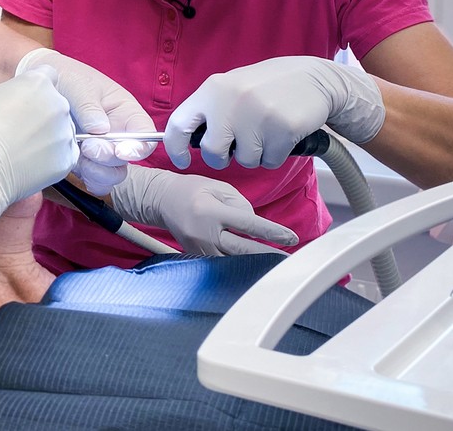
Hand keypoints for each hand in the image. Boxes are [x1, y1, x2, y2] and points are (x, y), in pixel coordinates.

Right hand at [0, 66, 76, 253]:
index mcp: (37, 82)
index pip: (46, 75)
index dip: (34, 86)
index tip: (23, 98)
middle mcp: (57, 104)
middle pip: (55, 104)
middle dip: (41, 112)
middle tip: (18, 127)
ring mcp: (64, 133)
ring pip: (61, 130)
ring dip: (47, 136)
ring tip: (23, 149)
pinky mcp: (66, 159)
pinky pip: (63, 155)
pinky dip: (51, 158)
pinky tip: (31, 163)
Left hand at [17, 48, 155, 194]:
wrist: (42, 86)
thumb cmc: (67, 78)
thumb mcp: (79, 85)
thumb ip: (90, 106)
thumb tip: (101, 129)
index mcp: (125, 112)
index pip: (145, 134)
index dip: (139, 147)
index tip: (121, 151)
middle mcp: (118, 134)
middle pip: (127, 159)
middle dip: (109, 158)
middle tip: (88, 147)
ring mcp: (102, 150)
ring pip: (112, 174)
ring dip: (98, 172)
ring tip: (79, 156)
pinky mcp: (86, 161)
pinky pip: (95, 180)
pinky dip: (88, 179)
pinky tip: (74, 165)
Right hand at [110, 165, 297, 255]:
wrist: (161, 200)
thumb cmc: (192, 190)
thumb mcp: (218, 187)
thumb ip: (240, 204)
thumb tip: (254, 225)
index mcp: (211, 212)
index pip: (248, 224)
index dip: (272, 232)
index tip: (290, 237)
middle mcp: (205, 233)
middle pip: (243, 249)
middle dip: (268, 254)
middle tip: (288, 259)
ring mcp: (199, 248)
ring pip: (233, 261)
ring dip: (254, 263)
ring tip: (275, 264)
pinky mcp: (197, 256)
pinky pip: (222, 263)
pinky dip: (239, 264)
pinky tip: (253, 265)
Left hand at [166, 56, 384, 170]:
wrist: (315, 79)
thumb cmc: (268, 86)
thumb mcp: (233, 87)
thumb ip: (211, 110)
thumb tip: (188, 140)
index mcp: (213, 89)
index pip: (179, 123)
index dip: (175, 148)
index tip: (182, 160)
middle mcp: (231, 101)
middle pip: (213, 152)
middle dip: (224, 156)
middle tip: (240, 145)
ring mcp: (257, 116)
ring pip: (245, 160)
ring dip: (256, 154)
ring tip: (266, 131)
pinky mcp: (282, 130)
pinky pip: (270, 161)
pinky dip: (275, 155)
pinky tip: (282, 134)